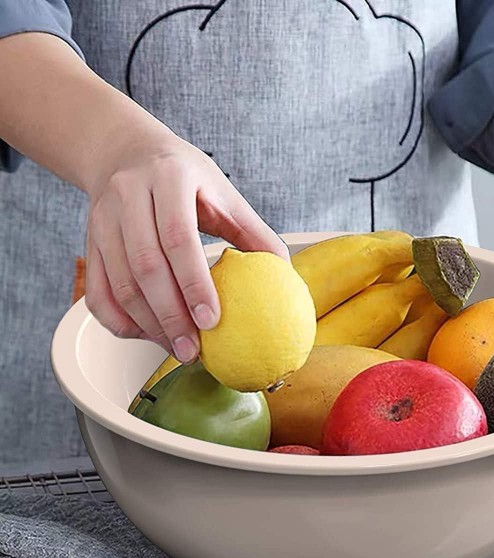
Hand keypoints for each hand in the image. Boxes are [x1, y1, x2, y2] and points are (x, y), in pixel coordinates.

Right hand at [83, 130, 287, 362]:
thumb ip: (255, 233)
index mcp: (169, 178)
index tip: (212, 321)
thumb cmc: (186, 178)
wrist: (126, 152)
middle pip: (145, 266)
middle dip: (171, 316)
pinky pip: (98, 292)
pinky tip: (148, 336)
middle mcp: (128, 195)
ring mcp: (102, 219)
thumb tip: (286, 274)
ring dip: (148, 325)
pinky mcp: (88, 241)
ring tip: (178, 349)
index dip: (194, 283)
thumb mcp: (224, 194)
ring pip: (119, 283)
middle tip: (193, 351)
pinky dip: (121, 322)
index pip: (178, 237)